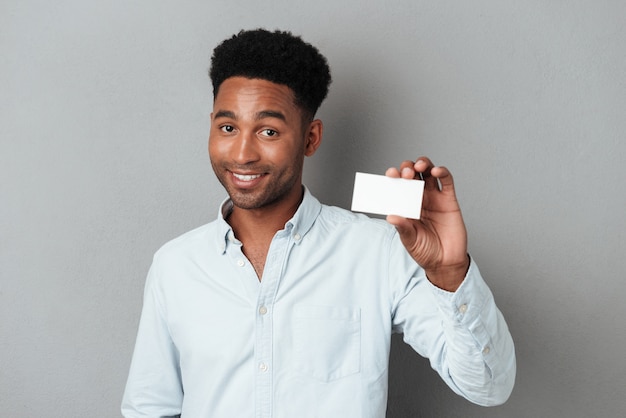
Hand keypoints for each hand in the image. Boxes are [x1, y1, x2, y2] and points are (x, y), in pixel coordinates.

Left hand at [385, 157, 469, 290]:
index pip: (397, 186)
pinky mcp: (449, 200)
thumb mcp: (409, 240)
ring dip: (423, 164)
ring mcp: (434, 197)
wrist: (445, 262)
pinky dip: (442, 172)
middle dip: (407, 169)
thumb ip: (402, 227)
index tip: (390, 174)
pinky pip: (446, 181)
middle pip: (412, 175)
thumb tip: (390, 216)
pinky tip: (436, 171)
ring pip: (428, 173)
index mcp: (405, 205)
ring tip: (419, 166)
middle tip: (405, 173)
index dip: (394, 177)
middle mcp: (419, 198)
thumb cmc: (425, 251)